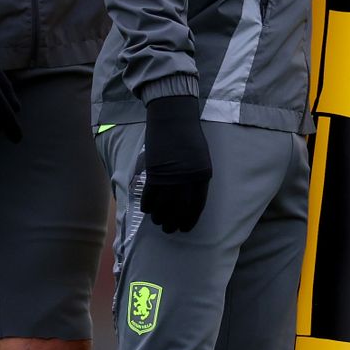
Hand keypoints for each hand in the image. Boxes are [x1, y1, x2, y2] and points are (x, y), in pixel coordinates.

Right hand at [140, 95, 210, 233]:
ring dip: (159, 217)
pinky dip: (147, 205)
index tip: (185, 228)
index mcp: (202, 177)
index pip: (196, 207)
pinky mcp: (153, 173)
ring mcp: (169, 177)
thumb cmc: (190, 137)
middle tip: (169, 229)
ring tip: (158, 221)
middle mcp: (186, 180)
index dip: (189, 220)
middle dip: (173, 223)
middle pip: (179, 210)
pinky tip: (147, 209)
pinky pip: (149, 196)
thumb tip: (187, 197)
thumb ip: (196, 178)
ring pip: (162, 207)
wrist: (174, 120)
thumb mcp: (201, 159)